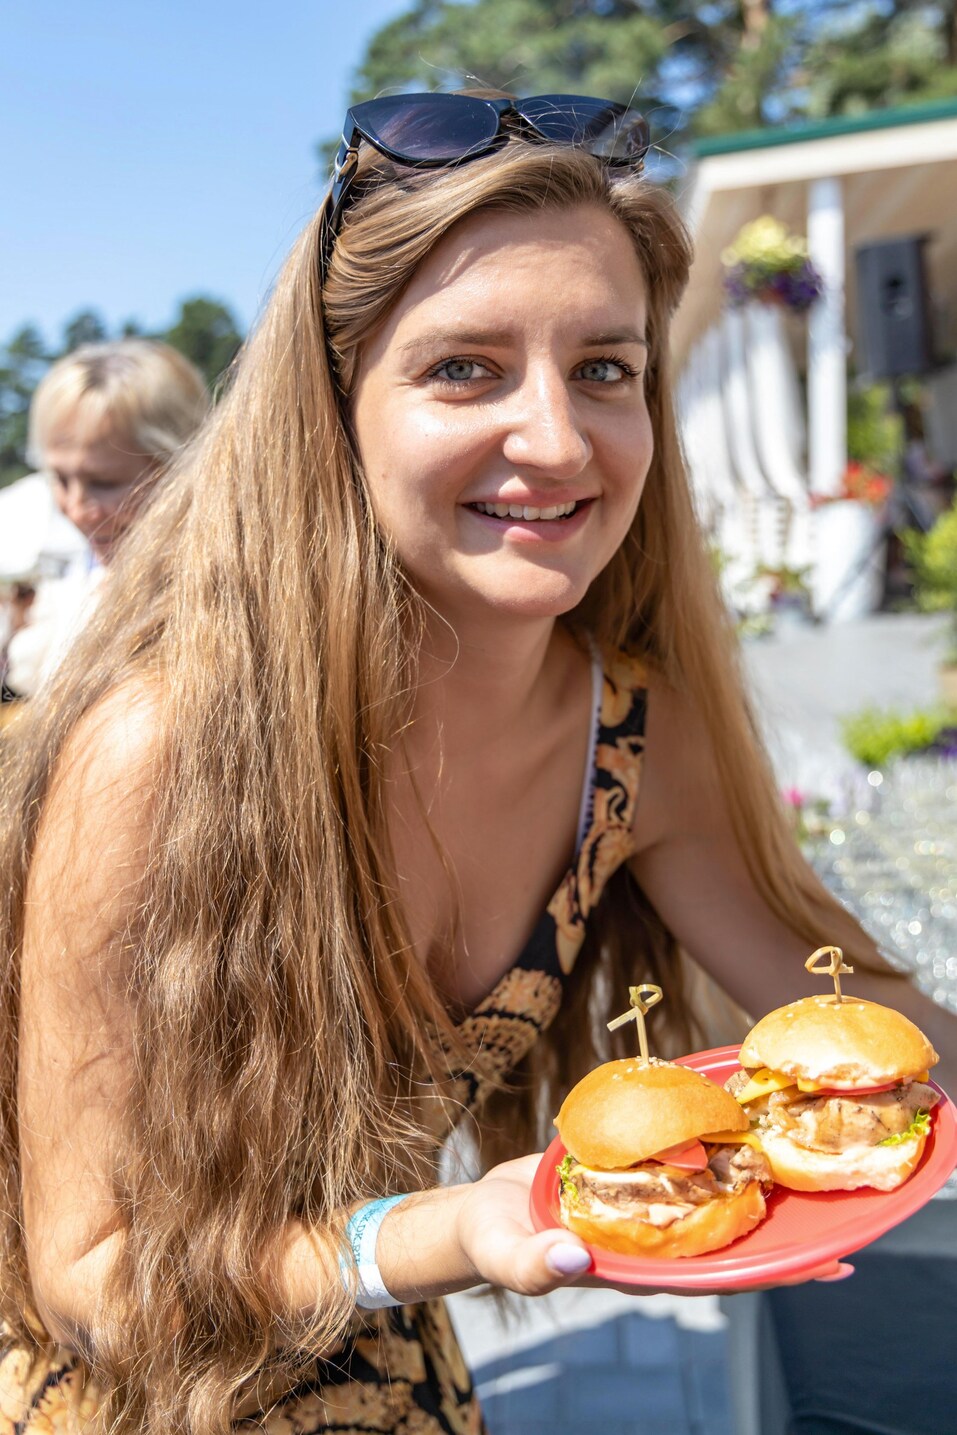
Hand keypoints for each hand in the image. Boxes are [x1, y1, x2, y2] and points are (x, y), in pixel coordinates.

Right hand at [455, 1154, 854, 1297]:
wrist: (480, 1209)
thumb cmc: (492, 1242)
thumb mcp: (508, 1253)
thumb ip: (537, 1263)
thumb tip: (576, 1260)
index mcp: (636, 1265)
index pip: (715, 1274)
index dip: (768, 1270)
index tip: (821, 1263)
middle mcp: (650, 1237)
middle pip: (726, 1237)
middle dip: (778, 1228)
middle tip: (833, 1208)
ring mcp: (642, 1203)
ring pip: (706, 1194)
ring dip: (747, 1179)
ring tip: (794, 1153)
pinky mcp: (627, 1170)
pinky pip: (675, 1158)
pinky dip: (704, 1142)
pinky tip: (729, 1118)